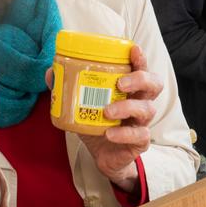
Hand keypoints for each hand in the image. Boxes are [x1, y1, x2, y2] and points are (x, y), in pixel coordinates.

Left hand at [47, 44, 160, 192]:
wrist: (103, 156)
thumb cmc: (97, 124)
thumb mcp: (81, 105)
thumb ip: (68, 88)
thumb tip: (51, 73)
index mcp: (130, 89)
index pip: (141, 69)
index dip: (140, 59)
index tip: (133, 49)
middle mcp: (140, 102)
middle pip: (154, 85)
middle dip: (140, 79)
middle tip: (120, 83)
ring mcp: (142, 122)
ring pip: (147, 109)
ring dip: (127, 107)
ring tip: (107, 111)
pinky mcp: (140, 142)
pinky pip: (140, 135)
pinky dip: (124, 133)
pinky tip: (109, 134)